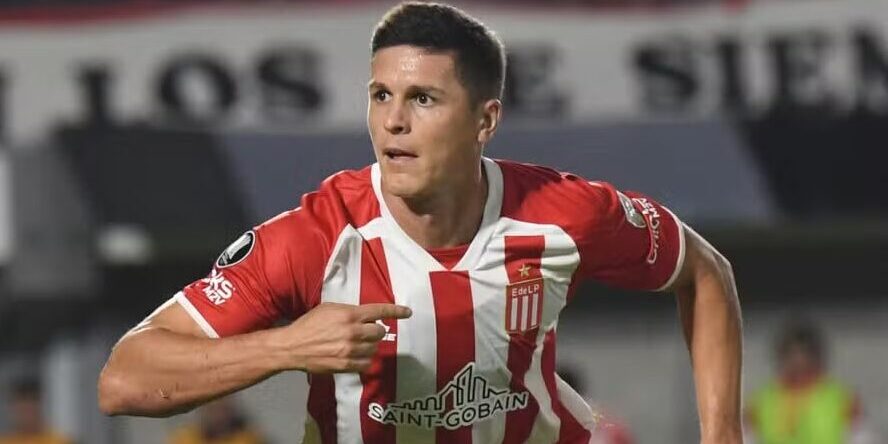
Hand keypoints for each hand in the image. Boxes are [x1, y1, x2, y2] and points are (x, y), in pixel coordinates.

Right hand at [274, 302, 411, 372]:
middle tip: (367, 331)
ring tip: (358, 344)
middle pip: (379, 332)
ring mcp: (350, 350)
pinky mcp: (346, 365)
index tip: (407, 313)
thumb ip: (349, 311)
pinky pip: (367, 364)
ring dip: (370, 346)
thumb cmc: (309, 324)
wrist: (293, 346)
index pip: (379, 311)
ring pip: (374, 348)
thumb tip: (366, 316)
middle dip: (376, 331)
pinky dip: (365, 360)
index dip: (396, 311)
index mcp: (349, 314)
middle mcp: (353, 331)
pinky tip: (356, 356)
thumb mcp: (329, 309)